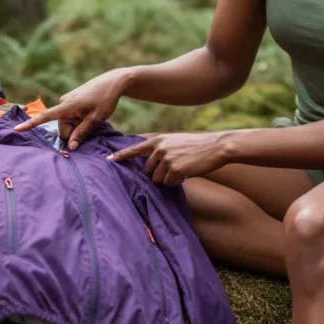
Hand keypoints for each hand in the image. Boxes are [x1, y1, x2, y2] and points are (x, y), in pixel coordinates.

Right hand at [13, 69, 128, 149]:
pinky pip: (69, 116)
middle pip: (62, 127)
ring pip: (66, 122)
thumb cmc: (106, 100)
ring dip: (77, 125)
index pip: (46, 116)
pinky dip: (77, 119)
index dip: (31, 124)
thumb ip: (81, 133)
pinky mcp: (70, 100)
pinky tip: (89, 113)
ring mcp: (66, 100)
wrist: (112, 82)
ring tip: (91, 116)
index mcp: (68, 106)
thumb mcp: (96, 119)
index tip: (17, 128)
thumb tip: (70, 147)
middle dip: (73, 131)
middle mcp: (63, 102)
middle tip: (90, 125)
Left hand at [107, 132, 228, 186]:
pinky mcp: (175, 169)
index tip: (107, 160)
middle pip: (147, 171)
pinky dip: (177, 182)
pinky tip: (187, 172)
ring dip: (167, 178)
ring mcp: (166, 159)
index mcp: (158, 140)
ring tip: (182, 168)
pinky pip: (168, 183)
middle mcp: (159, 148)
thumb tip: (150, 166)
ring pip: (157, 179)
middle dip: (157, 174)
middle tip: (174, 167)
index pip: (134, 149)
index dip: (120, 156)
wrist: (216, 146)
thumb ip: (160, 150)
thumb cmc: (197, 146)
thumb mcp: (175, 142)